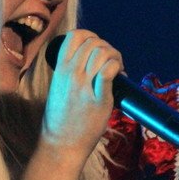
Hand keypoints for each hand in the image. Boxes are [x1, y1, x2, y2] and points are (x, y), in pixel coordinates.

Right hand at [40, 30, 123, 160]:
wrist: (62, 143)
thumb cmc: (61, 118)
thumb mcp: (58, 87)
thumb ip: (70, 72)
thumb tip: (92, 60)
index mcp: (60, 69)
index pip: (75, 36)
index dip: (91, 36)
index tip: (98, 48)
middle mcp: (71, 74)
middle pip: (93, 42)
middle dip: (107, 47)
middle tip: (112, 62)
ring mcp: (84, 86)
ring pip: (103, 53)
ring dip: (115, 57)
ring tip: (118, 69)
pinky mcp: (99, 99)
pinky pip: (109, 71)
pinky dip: (117, 67)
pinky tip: (120, 76)